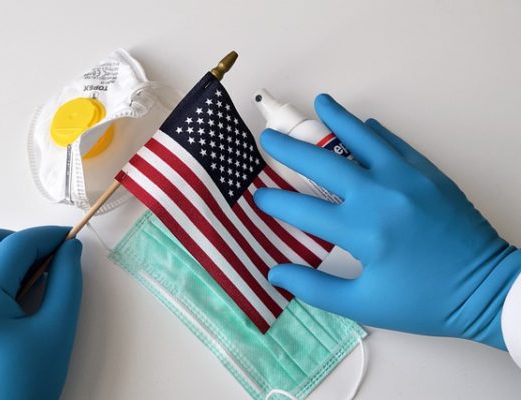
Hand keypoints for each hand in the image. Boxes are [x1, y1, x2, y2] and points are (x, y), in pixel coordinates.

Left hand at [0, 226, 81, 398]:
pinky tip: (3, 300)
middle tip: (48, 261)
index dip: (48, 236)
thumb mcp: (56, 331)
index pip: (16, 246)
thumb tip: (70, 247)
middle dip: (19, 242)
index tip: (71, 239)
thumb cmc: (27, 384)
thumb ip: (67, 281)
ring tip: (26, 281)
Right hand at [254, 94, 520, 348]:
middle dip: (289, 149)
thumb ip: (315, 288)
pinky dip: (374, 132)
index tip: (259, 198)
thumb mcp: (364, 304)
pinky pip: (394, 143)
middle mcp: (379, 195)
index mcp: (361, 230)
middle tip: (269, 137)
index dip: (274, 203)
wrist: (486, 289)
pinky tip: (363, 124)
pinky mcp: (427, 173)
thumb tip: (274, 273)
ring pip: (362, 138)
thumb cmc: (423, 301)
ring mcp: (405, 178)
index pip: (302, 209)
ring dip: (337, 118)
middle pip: (322, 163)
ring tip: (319, 102)